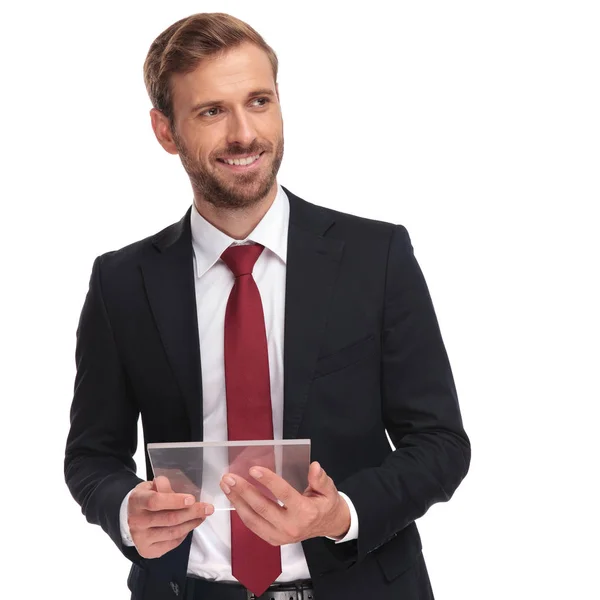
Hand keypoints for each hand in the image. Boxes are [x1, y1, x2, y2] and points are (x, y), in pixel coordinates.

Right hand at [128, 476, 213, 558]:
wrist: (131, 517)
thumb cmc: (146, 498)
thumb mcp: (152, 486)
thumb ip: (165, 486)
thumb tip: (181, 490)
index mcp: (137, 501)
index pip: (156, 501)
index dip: (175, 500)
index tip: (192, 499)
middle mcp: (136, 521)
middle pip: (169, 518)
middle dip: (192, 512)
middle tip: (207, 508)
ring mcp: (141, 538)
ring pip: (173, 532)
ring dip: (192, 523)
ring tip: (202, 515)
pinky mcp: (148, 550)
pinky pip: (172, 542)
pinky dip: (185, 533)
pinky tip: (191, 524)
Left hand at [220, 461, 349, 545]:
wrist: (327, 526)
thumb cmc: (326, 504)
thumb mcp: (329, 490)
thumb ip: (321, 479)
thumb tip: (314, 467)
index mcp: (305, 512)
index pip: (283, 494)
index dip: (268, 481)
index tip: (253, 469)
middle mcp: (291, 527)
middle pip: (262, 507)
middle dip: (244, 491)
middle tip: (230, 478)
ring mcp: (280, 536)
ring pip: (253, 519)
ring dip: (237, 501)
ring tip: (226, 486)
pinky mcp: (273, 539)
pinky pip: (253, 526)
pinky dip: (241, 511)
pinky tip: (234, 498)